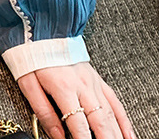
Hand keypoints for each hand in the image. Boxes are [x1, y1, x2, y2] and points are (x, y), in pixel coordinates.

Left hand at [17, 61, 137, 138]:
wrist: (42, 30)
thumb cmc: (32, 56)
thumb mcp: (28, 83)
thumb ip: (43, 112)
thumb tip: (56, 136)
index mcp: (64, 87)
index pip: (79, 124)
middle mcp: (83, 86)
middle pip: (101, 122)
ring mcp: (94, 83)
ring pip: (111, 115)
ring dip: (117, 135)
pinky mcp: (98, 80)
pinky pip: (116, 103)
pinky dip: (124, 122)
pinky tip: (129, 136)